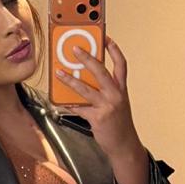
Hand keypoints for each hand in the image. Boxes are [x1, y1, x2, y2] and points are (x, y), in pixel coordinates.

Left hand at [54, 34, 143, 164]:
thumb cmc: (119, 123)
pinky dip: (68, 103)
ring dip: (70, 80)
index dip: (113, 50)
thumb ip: (106, 91)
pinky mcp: (97, 118)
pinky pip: (78, 108)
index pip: (120, 64)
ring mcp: (106, 106)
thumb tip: (85, 79)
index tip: (105, 38)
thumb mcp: (118, 103)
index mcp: (121, 89)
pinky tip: (59, 100)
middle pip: (101, 71)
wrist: (124, 145)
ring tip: (59, 73)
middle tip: (75, 49)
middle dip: (87, 58)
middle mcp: (115, 95)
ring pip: (85, 89)